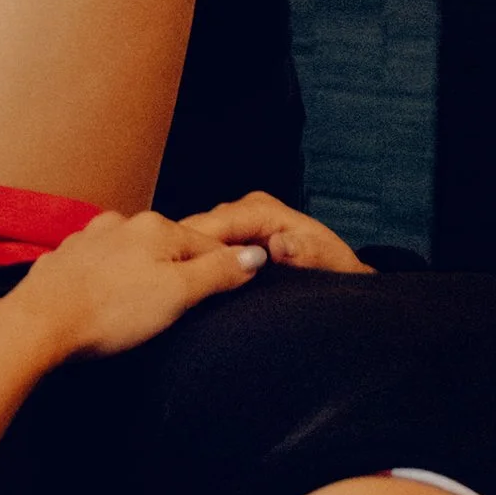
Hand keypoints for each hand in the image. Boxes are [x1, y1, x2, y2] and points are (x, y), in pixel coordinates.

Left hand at [5, 208, 267, 360]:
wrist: (36, 324)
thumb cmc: (109, 312)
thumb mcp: (177, 295)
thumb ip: (217, 273)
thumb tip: (253, 255)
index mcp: (156, 228)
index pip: (208, 246)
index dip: (223, 270)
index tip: (231, 289)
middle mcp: (122, 223)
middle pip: (167, 248)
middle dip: (178, 272)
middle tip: (182, 307)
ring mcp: (89, 239)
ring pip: (130, 255)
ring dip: (140, 274)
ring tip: (140, 307)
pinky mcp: (63, 260)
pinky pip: (98, 268)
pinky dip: (107, 282)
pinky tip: (103, 303)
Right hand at [175, 192, 372, 274]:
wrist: (339, 274)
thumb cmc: (334, 268)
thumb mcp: (328, 262)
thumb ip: (305, 252)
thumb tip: (280, 244)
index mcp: (263, 210)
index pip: (219, 224)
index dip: (195, 246)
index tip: (173, 269)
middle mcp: (244, 211)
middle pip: (199, 229)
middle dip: (178, 252)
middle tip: (157, 281)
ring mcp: (234, 224)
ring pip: (194, 238)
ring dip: (179, 259)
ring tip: (157, 284)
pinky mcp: (229, 239)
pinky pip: (200, 248)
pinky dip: (187, 263)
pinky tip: (171, 283)